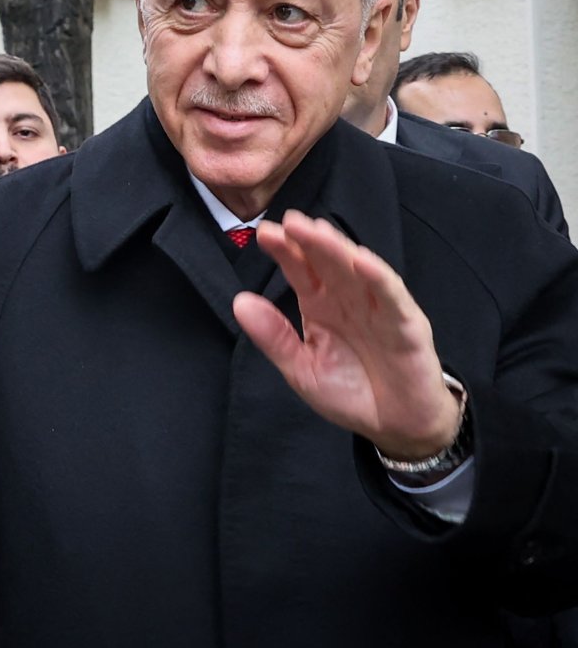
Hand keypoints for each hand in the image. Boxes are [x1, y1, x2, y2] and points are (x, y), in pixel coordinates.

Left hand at [233, 210, 459, 460]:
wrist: (394, 425)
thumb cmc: (350, 392)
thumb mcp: (301, 368)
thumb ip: (273, 336)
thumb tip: (238, 301)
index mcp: (321, 305)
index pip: (301, 270)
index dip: (285, 251)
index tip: (264, 233)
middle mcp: (349, 300)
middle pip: (327, 262)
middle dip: (309, 240)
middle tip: (288, 221)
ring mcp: (379, 308)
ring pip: (357, 271)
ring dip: (338, 249)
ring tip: (317, 231)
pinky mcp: (408, 325)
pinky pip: (392, 297)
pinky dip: (379, 277)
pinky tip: (361, 260)